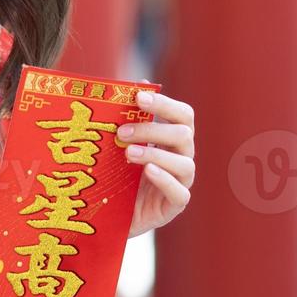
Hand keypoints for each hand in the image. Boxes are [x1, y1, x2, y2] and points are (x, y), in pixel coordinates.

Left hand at [120, 86, 194, 237]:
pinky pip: (180, 193)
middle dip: (152, 129)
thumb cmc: (118, 172)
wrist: (111, 212)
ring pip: (184, 163)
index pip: (182, 115)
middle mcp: (181, 157)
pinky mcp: (174, 205)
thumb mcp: (118, 145)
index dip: (164, 103)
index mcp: (171, 138)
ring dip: (155, 154)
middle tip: (121, 133)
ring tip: (128, 153)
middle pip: (183, 134)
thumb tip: (135, 84)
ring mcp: (181, 182)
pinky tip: (148, 171)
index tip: (138, 97)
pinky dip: (165, 179)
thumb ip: (125, 119)